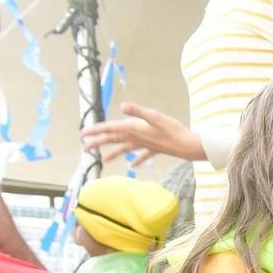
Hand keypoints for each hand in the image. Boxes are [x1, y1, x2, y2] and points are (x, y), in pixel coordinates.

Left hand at [80, 103, 204, 163]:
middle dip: (98, 143)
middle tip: (84, 147)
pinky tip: (133, 166)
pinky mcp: (156, 149)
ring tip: (103, 160)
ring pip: (126, 149)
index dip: (96, 130)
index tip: (82, 133)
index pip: (110, 128)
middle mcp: (137, 138)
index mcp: (134, 129)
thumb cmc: (175, 130)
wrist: (189, 147)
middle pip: (113, 140)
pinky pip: (143, 155)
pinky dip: (137, 160)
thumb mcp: (156, 116)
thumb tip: (123, 107)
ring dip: (114, 154)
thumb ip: (138, 111)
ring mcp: (146, 145)